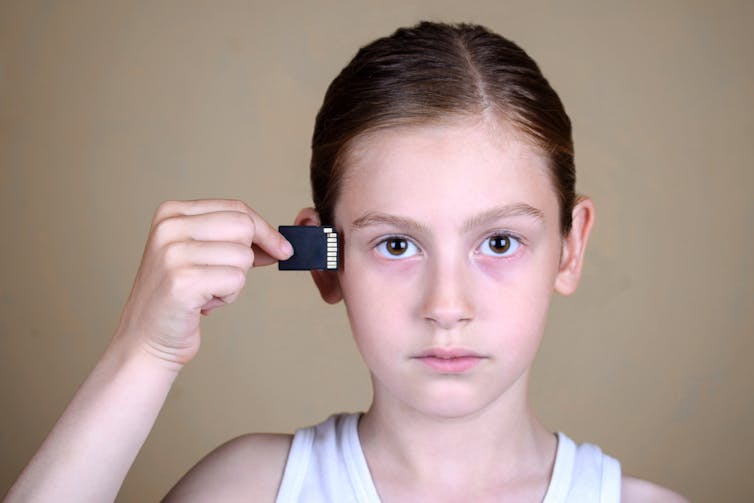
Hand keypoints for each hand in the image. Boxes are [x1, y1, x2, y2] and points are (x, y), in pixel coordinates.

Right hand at [114, 199, 292, 366]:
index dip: (264, 230)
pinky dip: (228, 296)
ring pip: (243, 256)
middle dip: (246, 256)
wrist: (145, 339)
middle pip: (243, 227)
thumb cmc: (177, 298)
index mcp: (171, 213)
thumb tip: (278, 243)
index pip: (236, 208)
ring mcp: (173, 253)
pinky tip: (203, 304)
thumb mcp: (200, 256)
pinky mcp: (183, 281)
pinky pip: (236, 280)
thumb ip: (232, 241)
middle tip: (223, 277)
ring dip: (234, 281)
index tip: (282, 249)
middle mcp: (169, 228)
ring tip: (206, 292)